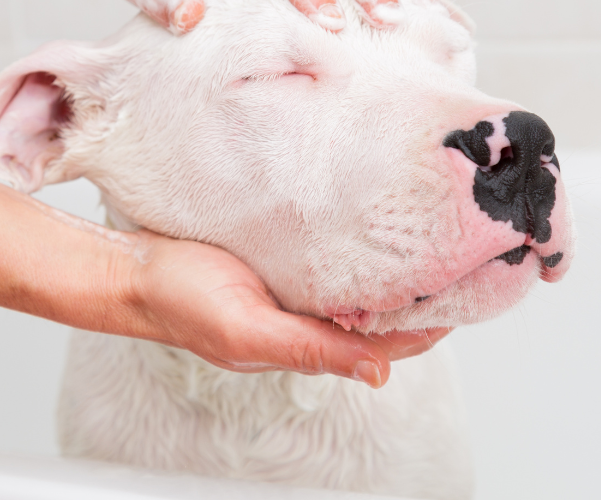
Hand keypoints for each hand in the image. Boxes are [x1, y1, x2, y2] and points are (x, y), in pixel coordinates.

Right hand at [128, 230, 449, 387]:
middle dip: (422, 291)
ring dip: (392, 267)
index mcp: (304, 341)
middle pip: (381, 311)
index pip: (387, 341)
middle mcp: (306, 315)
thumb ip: (309, 350)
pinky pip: (329, 255)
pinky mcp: (278, 256)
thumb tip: (379, 374)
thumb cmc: (179, 303)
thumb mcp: (246, 330)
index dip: (429, 323)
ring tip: (434, 236)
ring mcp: (292, 286)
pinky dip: (357, 247)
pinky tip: (373, 225)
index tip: (469, 292)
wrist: (132, 268)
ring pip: (358, 283)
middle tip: (465, 255)